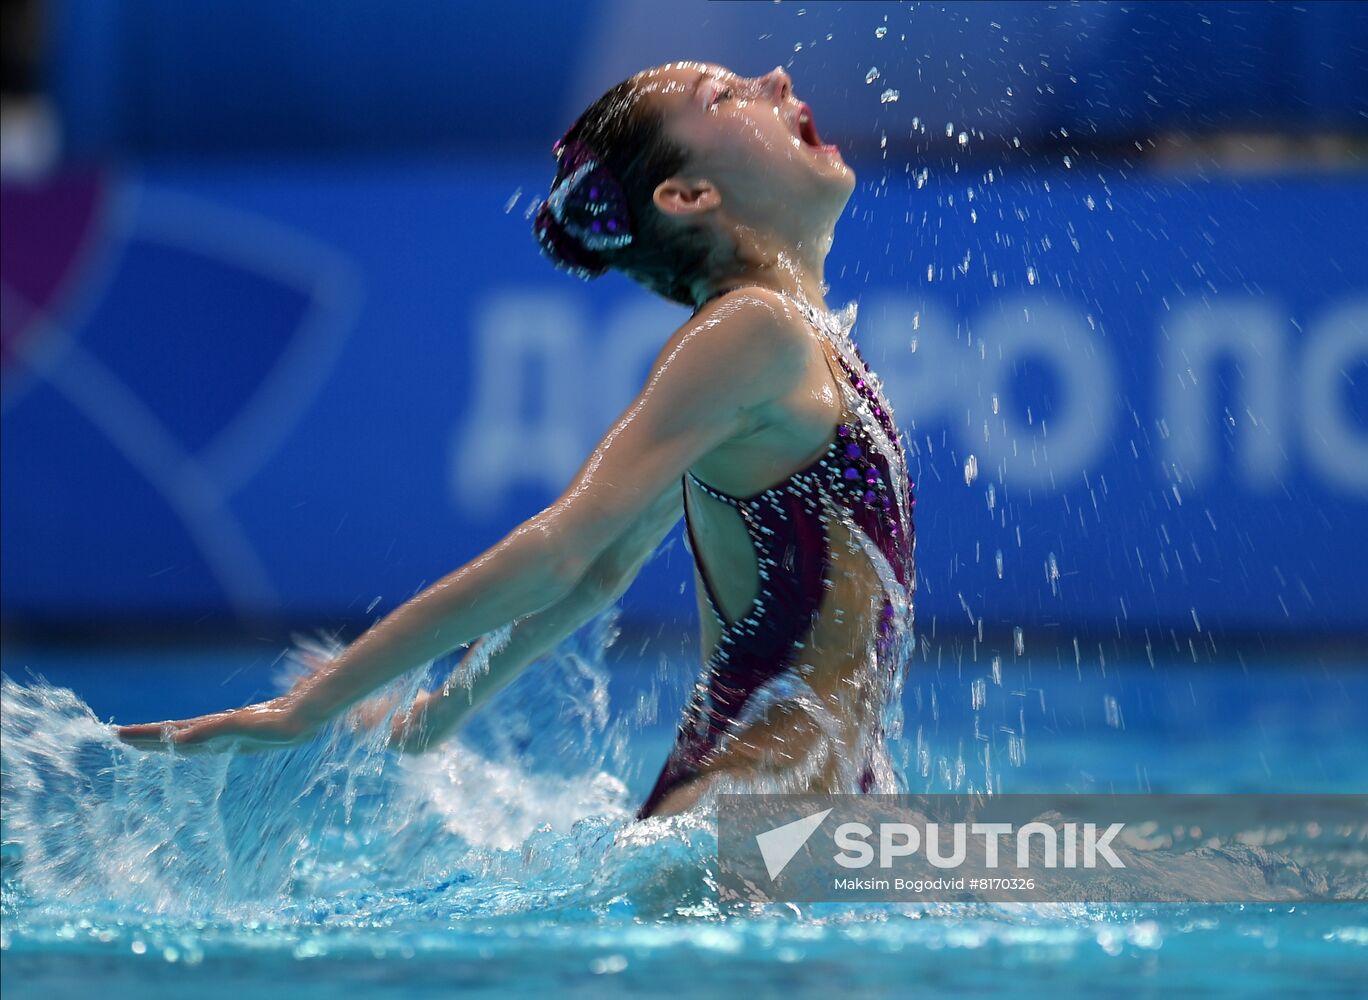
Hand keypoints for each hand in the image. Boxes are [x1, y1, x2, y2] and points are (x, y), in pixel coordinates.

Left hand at [115, 696, 315, 753]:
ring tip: (147, 737)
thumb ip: (208, 732)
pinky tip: (190, 732)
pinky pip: (204, 730)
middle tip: (118, 736)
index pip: (169, 736)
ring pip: (187, 736)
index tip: (116, 734)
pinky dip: (189, 732)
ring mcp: (227, 733)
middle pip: (173, 738)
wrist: (308, 719)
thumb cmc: (277, 723)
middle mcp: (215, 737)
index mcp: (210, 736)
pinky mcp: (239, 726)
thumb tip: (176, 740)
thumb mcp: (240, 725)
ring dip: (165, 736)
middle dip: (146, 739)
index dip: (143, 735)